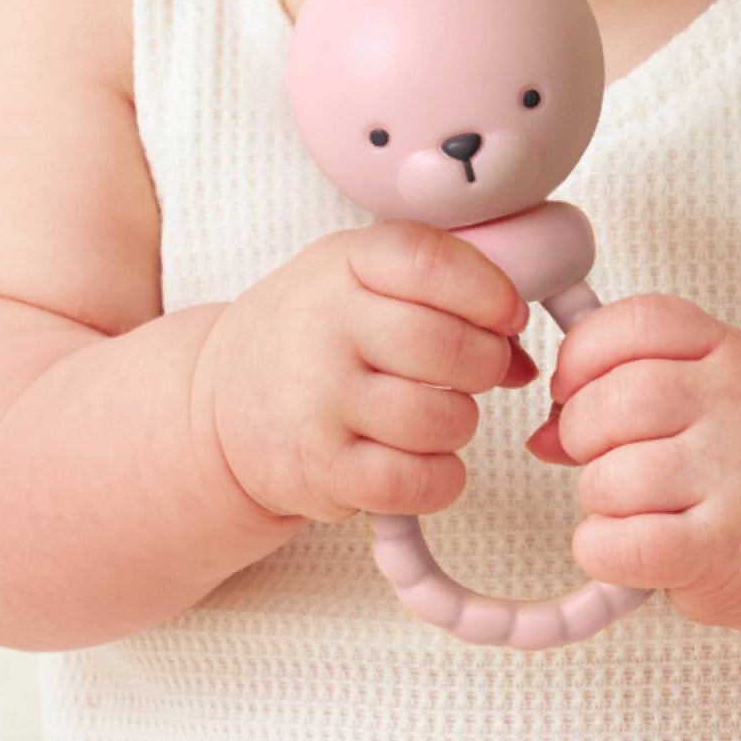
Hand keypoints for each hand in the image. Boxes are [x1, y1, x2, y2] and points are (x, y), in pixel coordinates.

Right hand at [204, 221, 537, 524]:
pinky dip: (441, 477)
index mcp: (345, 263)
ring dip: (459, 422)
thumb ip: (442, 296)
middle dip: (485, 363)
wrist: (218, 403)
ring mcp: (320, 402)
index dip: (487, 289)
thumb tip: (522, 360)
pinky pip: (417, 482)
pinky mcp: (321, 472)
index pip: (429, 259)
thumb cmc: (313, 333)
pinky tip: (423, 460)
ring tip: (436, 414)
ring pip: (441, 418)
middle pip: (446, 346)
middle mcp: (328, 327)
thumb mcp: (359, 279)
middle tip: (475, 370)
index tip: (506, 313)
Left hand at [526, 293, 740, 634]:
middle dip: (580, 431)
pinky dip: (600, 547)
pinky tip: (620, 545)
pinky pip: (624, 544)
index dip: (583, 352)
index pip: (639, 321)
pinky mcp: (723, 550)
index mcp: (731, 352)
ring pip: (612, 475)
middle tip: (595, 455)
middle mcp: (739, 404)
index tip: (571, 385)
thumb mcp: (714, 391)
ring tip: (625, 504)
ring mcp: (737, 476)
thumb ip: (631, 385)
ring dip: (595, 496)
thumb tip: (541, 431)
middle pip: (617, 398)